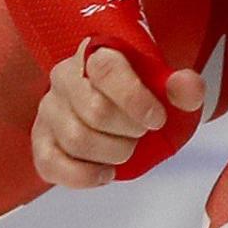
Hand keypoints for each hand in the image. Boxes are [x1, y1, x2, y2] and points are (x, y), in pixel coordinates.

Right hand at [32, 40, 205, 188]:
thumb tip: (186, 88)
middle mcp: (65, 75)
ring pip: (76, 139)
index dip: (136, 99)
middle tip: (142, 134)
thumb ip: (183, 86)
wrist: (120, 106)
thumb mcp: (168, 87)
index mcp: (97, 52)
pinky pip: (50, 164)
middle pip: (95, 111)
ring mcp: (49, 108)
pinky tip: (105, 173)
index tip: (158, 119)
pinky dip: (83, 176)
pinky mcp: (40, 139)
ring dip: (111, 154)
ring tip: (127, 150)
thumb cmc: (142, 93)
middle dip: (129, 132)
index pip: (108, 70)